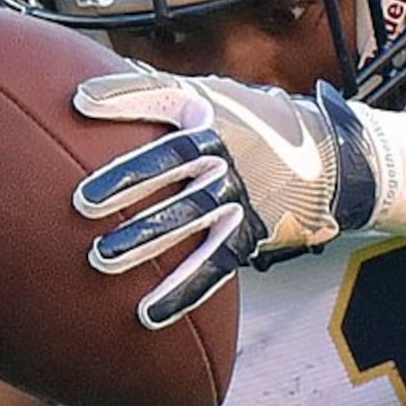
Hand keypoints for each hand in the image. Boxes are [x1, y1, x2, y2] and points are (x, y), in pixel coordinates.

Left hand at [69, 71, 379, 328]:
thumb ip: (149, 94)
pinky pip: (213, 264)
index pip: (164, 95)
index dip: (123, 98)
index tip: (79, 104)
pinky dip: (181, 290)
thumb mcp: (210, 97)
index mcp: (210, 111)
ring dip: (146, 239)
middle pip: (174, 161)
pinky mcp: (248, 232)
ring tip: (102, 257)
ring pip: (190, 216)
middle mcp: (226, 149)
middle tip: (82, 202)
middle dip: (127, 182)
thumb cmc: (248, 123)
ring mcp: (238, 193)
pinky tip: (147, 312)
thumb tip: (80, 93)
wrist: (326, 158)